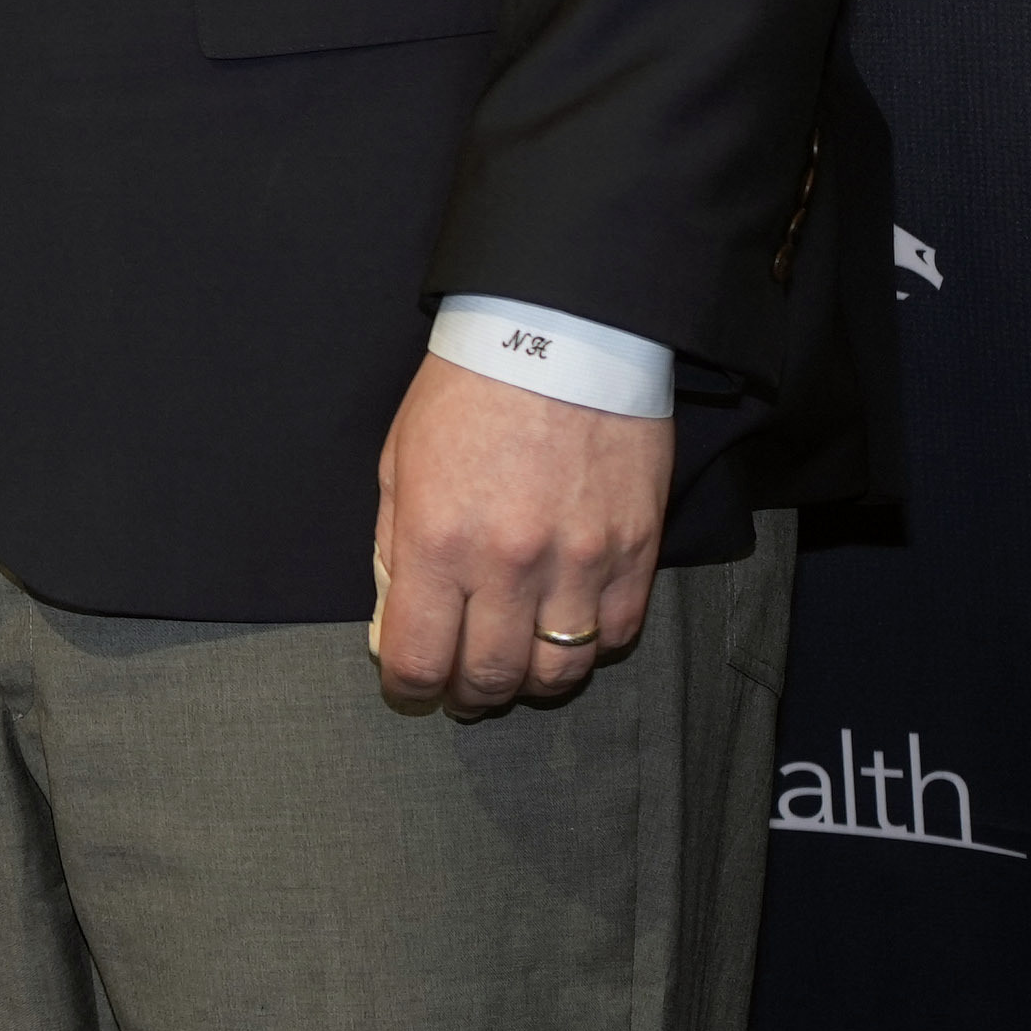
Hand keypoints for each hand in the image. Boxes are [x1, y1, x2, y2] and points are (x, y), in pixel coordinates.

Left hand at [369, 353, 669, 715]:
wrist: (560, 334)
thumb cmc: (467, 393)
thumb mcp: (399, 463)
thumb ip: (393, 549)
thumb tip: (393, 622)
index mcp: (436, 541)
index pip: (418, 659)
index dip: (408, 689)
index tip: (409, 688)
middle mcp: (508, 564)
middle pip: (489, 678)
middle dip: (466, 695)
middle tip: (459, 688)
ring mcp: (579, 562)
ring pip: (559, 672)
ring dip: (530, 683)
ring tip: (514, 667)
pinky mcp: (636, 551)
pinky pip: (618, 635)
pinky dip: (591, 647)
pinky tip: (567, 629)